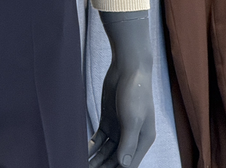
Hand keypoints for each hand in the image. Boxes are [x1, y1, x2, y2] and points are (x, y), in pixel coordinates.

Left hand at [88, 11, 155, 167]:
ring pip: (107, 151)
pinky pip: (100, 138)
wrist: (129, 68)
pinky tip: (83, 152)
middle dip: (104, 166)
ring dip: (96, 159)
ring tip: (82, 165)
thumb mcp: (132, 119)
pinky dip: (93, 146)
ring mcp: (119, 128)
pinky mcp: (109, 119)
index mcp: (143, 141)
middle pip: (116, 160)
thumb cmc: (135, 92)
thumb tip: (124, 165)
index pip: (129, 164)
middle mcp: (132, 137)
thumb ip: (128, 142)